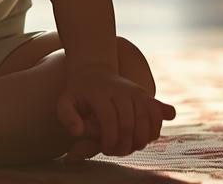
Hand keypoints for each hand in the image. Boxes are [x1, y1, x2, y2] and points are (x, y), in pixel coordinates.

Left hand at [56, 64, 175, 157]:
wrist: (95, 71)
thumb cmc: (79, 93)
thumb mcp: (65, 102)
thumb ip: (67, 117)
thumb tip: (77, 132)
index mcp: (99, 93)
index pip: (108, 120)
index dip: (109, 139)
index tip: (105, 149)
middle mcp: (120, 90)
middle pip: (129, 123)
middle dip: (124, 144)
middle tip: (117, 151)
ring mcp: (135, 91)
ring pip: (146, 120)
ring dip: (140, 140)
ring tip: (129, 147)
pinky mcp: (146, 94)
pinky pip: (156, 115)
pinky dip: (153, 130)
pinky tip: (143, 139)